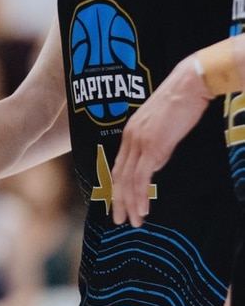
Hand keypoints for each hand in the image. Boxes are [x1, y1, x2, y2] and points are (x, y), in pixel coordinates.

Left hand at [111, 55, 211, 226]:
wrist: (188, 85)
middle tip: (119, 220)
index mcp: (131, 131)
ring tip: (134, 221)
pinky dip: (141, 195)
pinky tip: (143, 209)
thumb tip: (154, 162)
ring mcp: (140, 141)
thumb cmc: (180, 102)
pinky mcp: (153, 146)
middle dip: (117, 200)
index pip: (119, 165)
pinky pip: (142, 176)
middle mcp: (130, 137)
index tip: (118, 203)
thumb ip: (155, 144)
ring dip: (130, 203)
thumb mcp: (162, 125)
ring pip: (128, 180)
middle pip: (118, 175)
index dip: (116, 187)